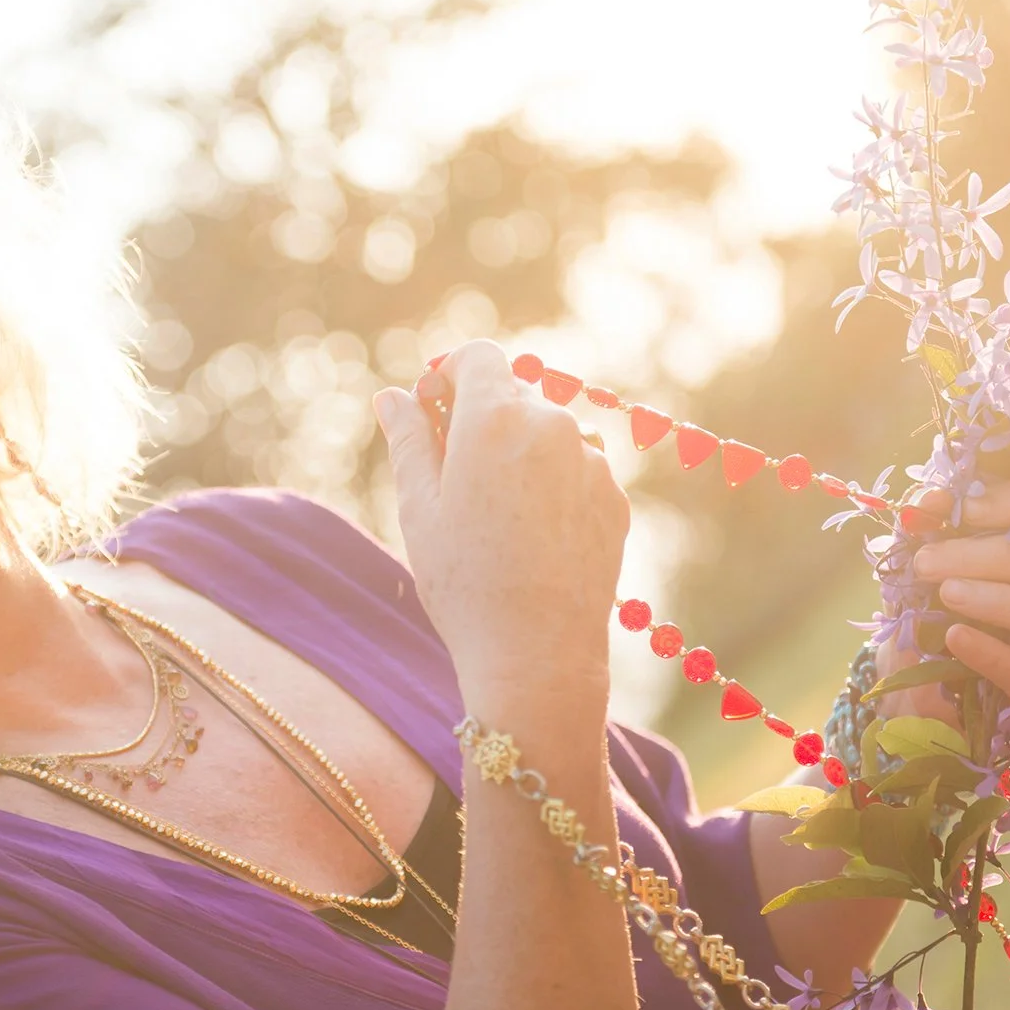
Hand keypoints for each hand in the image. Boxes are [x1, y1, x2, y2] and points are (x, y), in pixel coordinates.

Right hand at [373, 340, 630, 702]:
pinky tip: (531, 539)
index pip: (477, 356)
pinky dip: (551, 487)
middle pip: (513, 394)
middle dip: (482, 419)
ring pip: (547, 434)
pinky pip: (575, 471)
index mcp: (496, 417)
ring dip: (520, 454)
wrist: (536, 653)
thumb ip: (408, 440)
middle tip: (455, 479)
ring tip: (495, 519)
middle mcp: (552, 424)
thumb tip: (394, 396)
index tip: (432, 411)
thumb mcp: (419, 508)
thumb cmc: (464, 581)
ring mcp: (592, 461)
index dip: (449, 375)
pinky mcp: (615, 497)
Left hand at [877, 478, 1009, 721]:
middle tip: (926, 563)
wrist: (918, 661)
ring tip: (947, 594)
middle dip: (983, 555)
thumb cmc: (933, 591)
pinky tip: (955, 637)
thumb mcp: (923, 551)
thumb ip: (928, 523)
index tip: (963, 509)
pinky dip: (989, 651)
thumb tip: (929, 501)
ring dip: (998, 600)